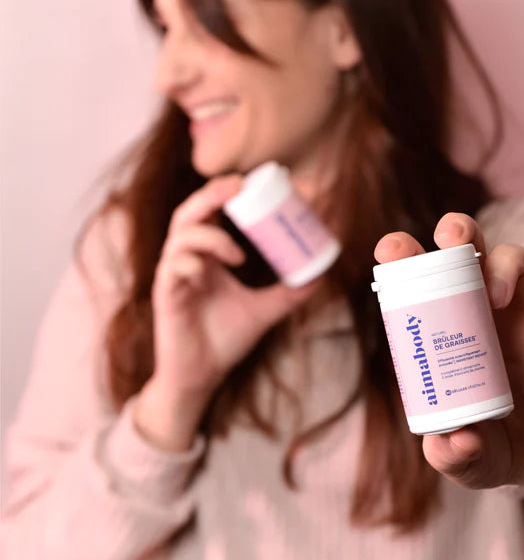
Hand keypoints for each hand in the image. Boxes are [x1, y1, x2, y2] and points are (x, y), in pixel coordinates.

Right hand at [135, 174, 318, 450]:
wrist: (202, 377)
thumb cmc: (225, 340)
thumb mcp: (264, 310)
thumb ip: (290, 292)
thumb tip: (322, 274)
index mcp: (207, 257)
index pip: (210, 213)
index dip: (224, 192)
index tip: (253, 182)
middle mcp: (188, 260)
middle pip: (189, 213)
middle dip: (211, 194)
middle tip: (239, 187)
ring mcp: (174, 276)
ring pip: (180, 236)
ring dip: (209, 236)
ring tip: (238, 254)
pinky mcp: (165, 295)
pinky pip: (172, 267)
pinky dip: (190, 263)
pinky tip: (207, 273)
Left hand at [374, 212, 523, 489]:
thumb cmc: (486, 445)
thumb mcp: (467, 459)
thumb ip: (453, 456)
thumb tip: (453, 443)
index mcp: (438, 328)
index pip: (415, 278)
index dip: (402, 254)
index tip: (391, 251)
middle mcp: (474, 309)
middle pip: (465, 248)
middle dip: (457, 231)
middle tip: (451, 242)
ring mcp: (517, 313)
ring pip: (511, 257)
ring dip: (502, 264)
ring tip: (499, 298)